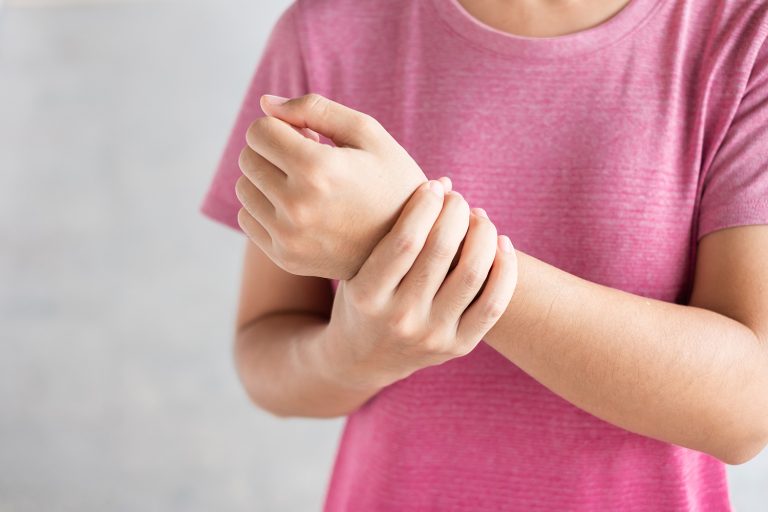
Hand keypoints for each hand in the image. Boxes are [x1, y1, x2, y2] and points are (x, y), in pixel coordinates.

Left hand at [235, 93, 427, 279]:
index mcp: (317, 169)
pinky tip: (301, 209)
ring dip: (267, 178)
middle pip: (248, 158)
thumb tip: (264, 103)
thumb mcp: (368, 134)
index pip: (259, 131)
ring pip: (244, 188)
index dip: (282, 127)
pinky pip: (248, 219)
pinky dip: (266, 207)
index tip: (309, 137)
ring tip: (306, 184)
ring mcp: (289, 237)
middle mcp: (297, 206)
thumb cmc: (392, 181)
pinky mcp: (285, 257)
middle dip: (272, 151)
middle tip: (309, 159)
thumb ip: (314, 109)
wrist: (412, 245)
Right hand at [320, 178, 518, 389]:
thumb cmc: (362, 297)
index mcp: (367, 296)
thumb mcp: (358, 266)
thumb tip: (444, 183)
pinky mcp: (458, 347)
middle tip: (457, 199)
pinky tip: (501, 244)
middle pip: (441, 251)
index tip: (433, 187)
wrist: (364, 358)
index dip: (425, 205)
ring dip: (483, 233)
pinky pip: (494, 304)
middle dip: (455, 213)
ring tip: (479, 217)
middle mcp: (400, 319)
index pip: (405, 241)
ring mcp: (432, 336)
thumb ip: (394, 229)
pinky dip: (505, 268)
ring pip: (472, 274)